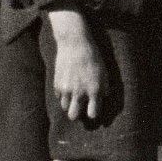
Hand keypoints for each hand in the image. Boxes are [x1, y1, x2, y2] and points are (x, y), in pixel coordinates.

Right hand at [47, 11, 112, 125]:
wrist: (74, 43)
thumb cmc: (93, 57)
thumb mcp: (104, 72)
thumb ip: (105, 87)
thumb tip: (103, 97)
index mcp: (94, 90)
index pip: (92, 114)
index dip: (93, 113)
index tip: (92, 109)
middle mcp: (79, 92)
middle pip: (73, 116)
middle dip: (76, 115)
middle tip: (79, 108)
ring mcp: (66, 89)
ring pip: (64, 107)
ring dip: (69, 104)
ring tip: (73, 96)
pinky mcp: (57, 84)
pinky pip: (58, 97)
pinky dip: (62, 94)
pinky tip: (67, 85)